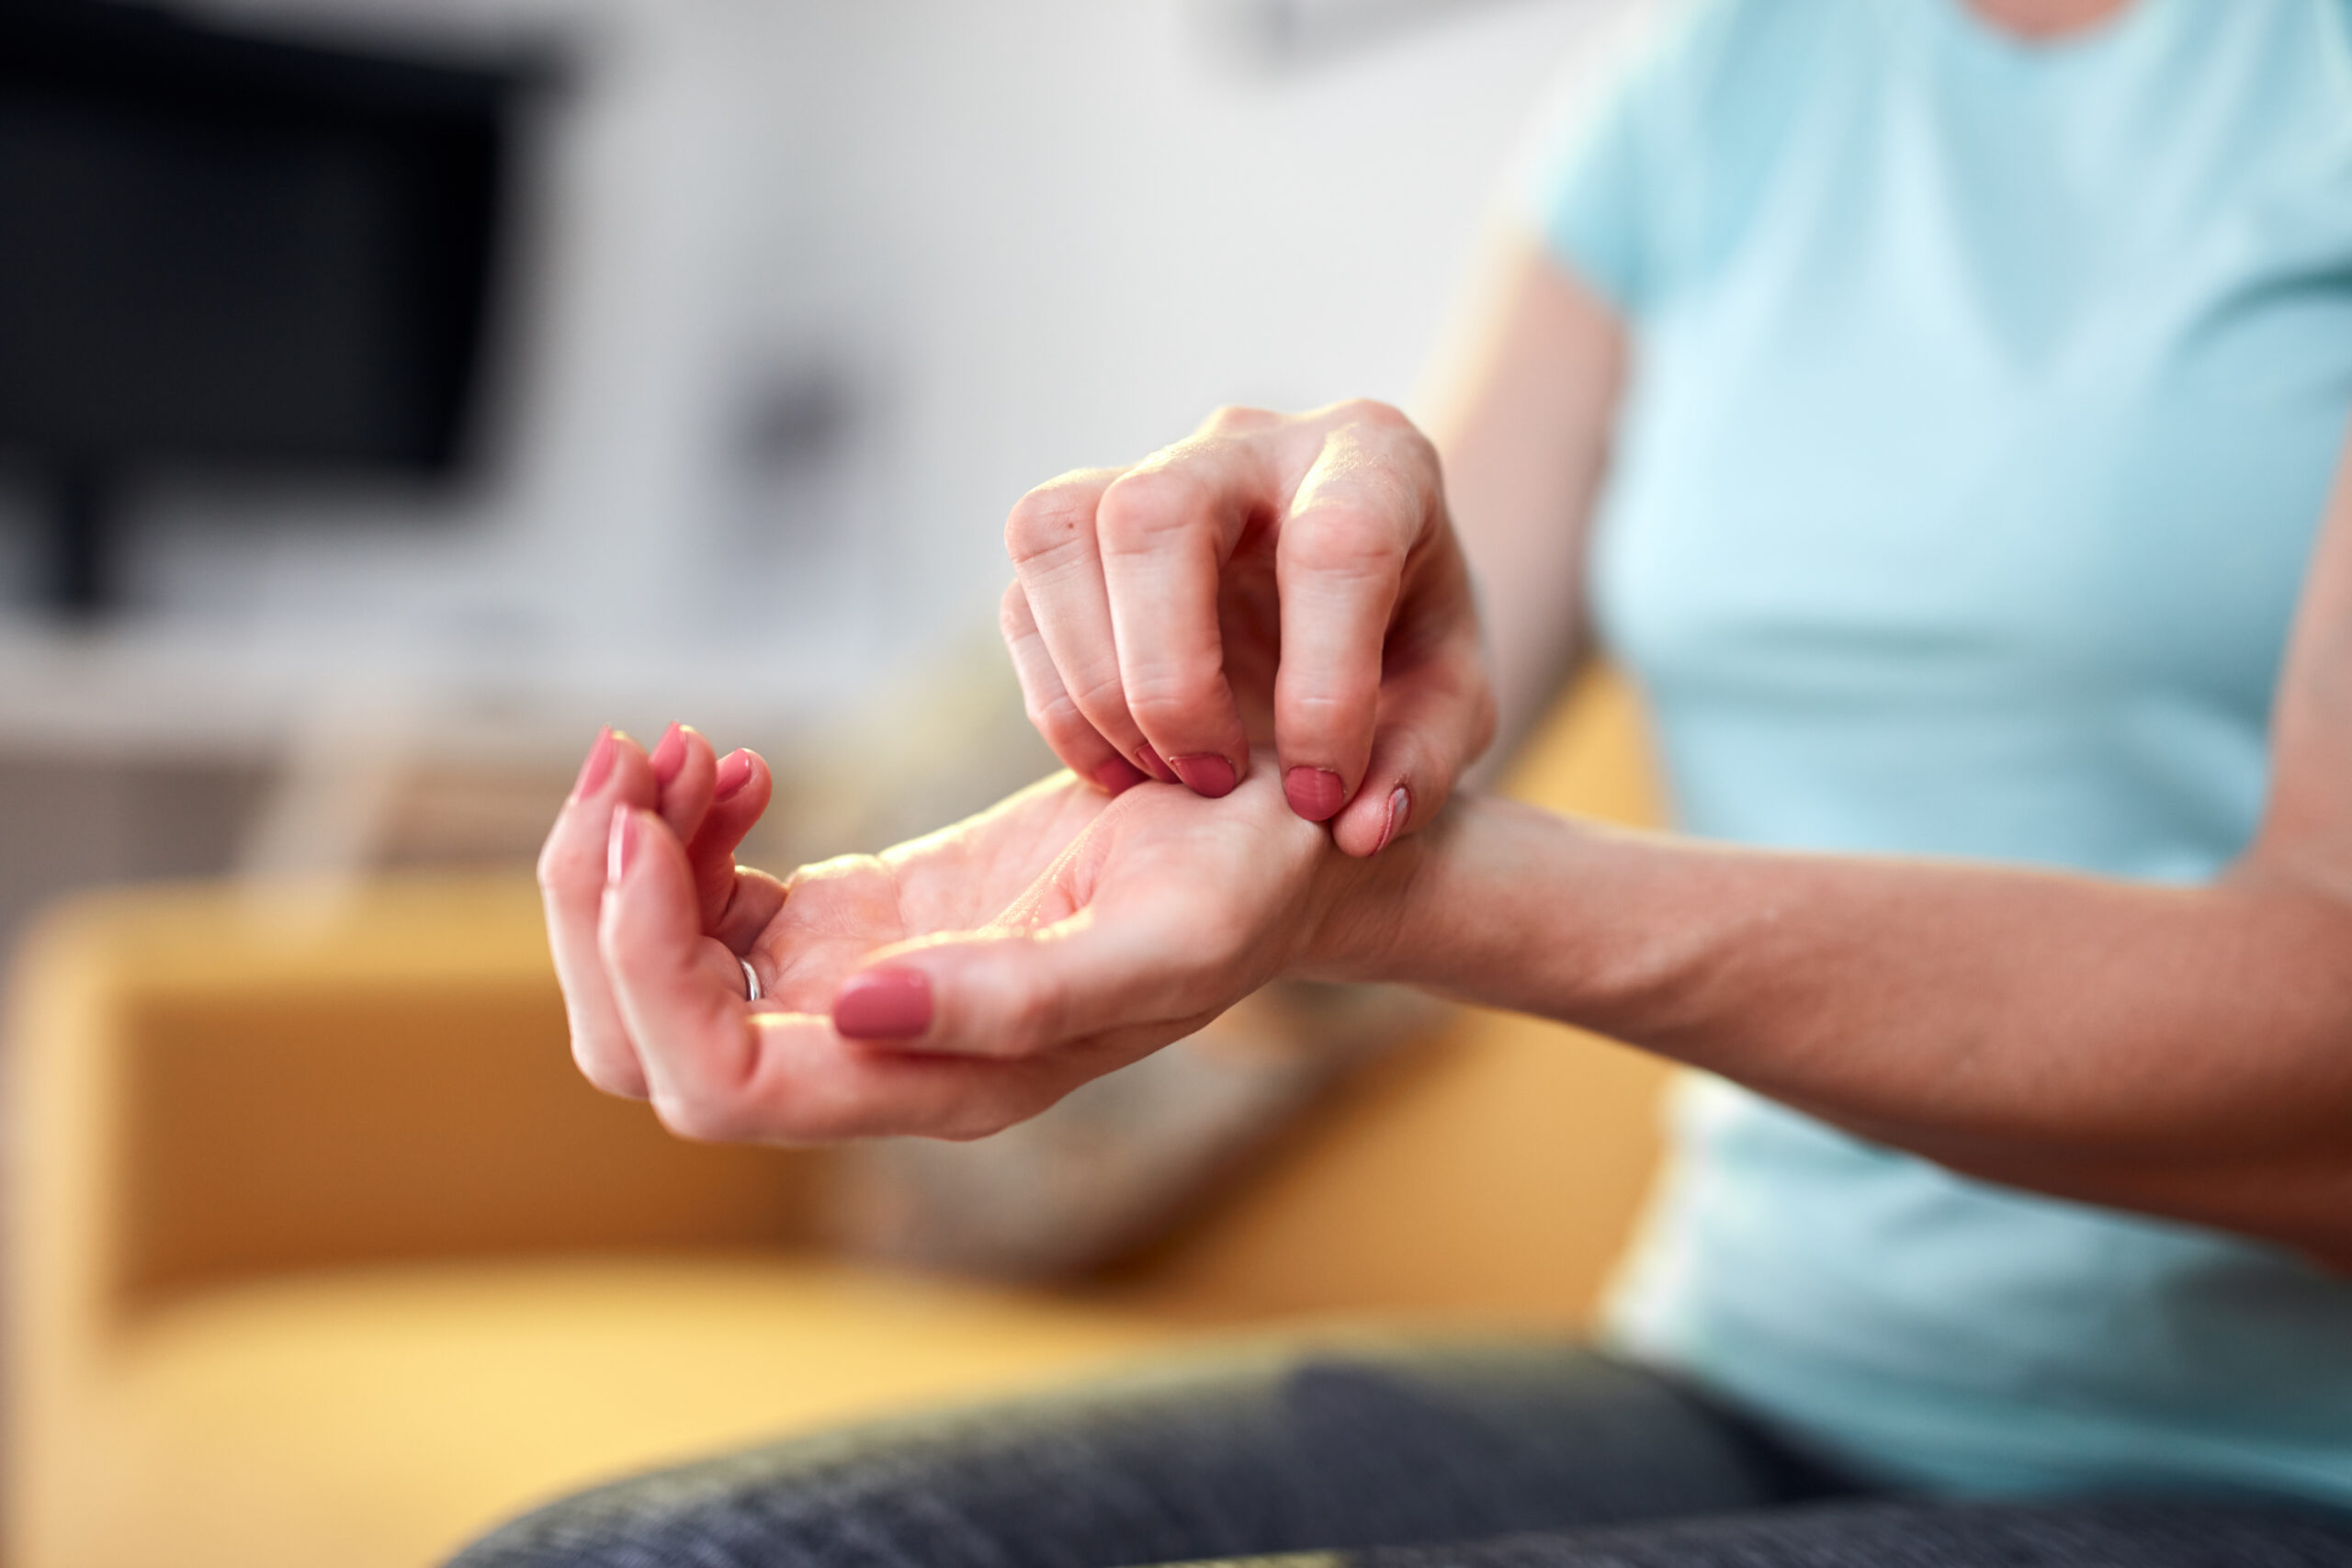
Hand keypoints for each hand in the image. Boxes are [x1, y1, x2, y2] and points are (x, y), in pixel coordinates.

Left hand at [538, 724, 1384, 1142]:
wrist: (1279, 839)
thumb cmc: (1247, 886)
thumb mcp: (1163, 936)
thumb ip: (1015, 1000)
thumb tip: (846, 1013)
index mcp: (938, 1084)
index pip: (717, 1080)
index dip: (646, 965)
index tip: (645, 822)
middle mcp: (871, 1058)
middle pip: (643, 1044)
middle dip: (598, 905)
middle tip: (635, 754)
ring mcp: (846, 993)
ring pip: (652, 974)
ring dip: (627, 856)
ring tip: (681, 745)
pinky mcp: (847, 924)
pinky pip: (705, 904)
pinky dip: (683, 829)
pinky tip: (736, 764)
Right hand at [1000, 399, 1494, 857]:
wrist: (1348, 614)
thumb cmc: (1407, 647)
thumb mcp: (1452, 707)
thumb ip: (1422, 762)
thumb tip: (1359, 824)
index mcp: (1374, 462)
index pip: (1335, 543)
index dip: (1324, 687)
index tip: (1321, 796)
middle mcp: (1250, 446)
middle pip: (1154, 512)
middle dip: (1169, 676)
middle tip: (1211, 781)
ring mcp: (1148, 472)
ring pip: (1058, 530)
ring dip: (1093, 681)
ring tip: (1159, 777)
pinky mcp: (1078, 532)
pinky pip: (1024, 595)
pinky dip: (1057, 702)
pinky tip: (1123, 766)